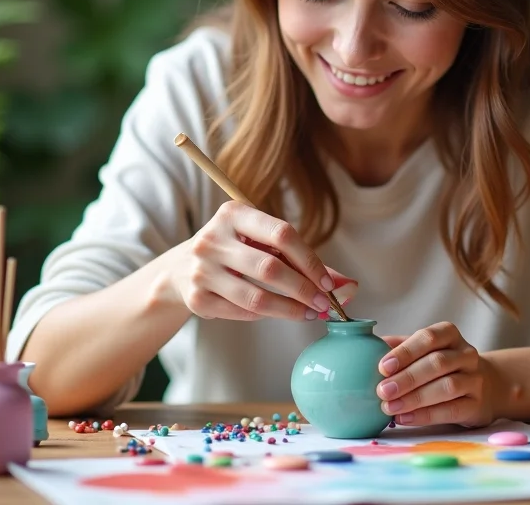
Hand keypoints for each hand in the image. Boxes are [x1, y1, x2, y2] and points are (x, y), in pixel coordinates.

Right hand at [165, 201, 356, 321]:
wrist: (180, 269)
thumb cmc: (237, 251)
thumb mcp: (263, 243)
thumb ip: (304, 260)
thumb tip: (348, 287)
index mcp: (233, 213)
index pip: (281, 233)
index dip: (310, 260)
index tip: (328, 282)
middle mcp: (212, 238)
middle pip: (270, 268)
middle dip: (304, 290)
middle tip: (325, 304)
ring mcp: (201, 269)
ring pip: (257, 297)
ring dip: (290, 310)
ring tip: (309, 313)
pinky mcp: (197, 298)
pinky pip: (242, 312)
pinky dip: (265, 315)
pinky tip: (278, 312)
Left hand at [375, 322, 496, 427]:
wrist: (482, 386)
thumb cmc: (442, 365)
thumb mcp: (423, 350)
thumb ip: (398, 347)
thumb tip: (364, 347)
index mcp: (449, 334)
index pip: (428, 338)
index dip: (405, 352)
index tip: (383, 367)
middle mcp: (466, 354)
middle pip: (437, 363)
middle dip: (407, 378)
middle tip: (382, 391)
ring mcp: (474, 379)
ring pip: (447, 387)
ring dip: (415, 398)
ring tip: (390, 408)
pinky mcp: (476, 405)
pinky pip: (452, 410)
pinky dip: (426, 415)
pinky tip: (406, 418)